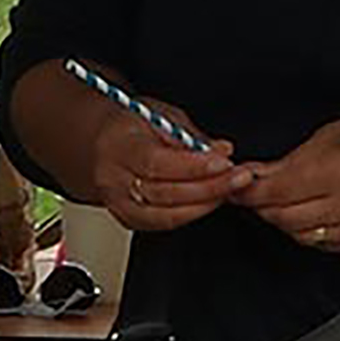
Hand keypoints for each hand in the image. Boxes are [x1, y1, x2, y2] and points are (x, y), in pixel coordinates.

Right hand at [76, 75, 236, 233]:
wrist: (100, 145)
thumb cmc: (130, 126)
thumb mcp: (159, 116)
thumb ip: (190, 136)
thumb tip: (222, 150)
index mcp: (118, 146)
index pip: (157, 162)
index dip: (193, 167)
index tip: (224, 164)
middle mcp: (114, 179)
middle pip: (165, 193)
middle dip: (208, 188)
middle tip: (239, 178)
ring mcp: (118, 204)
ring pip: (165, 215)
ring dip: (203, 205)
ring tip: (229, 190)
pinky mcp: (128, 219)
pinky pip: (163, 224)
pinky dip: (190, 214)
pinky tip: (209, 202)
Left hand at [233, 109, 339, 252]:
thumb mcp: (334, 133)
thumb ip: (292, 159)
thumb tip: (256, 174)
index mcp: (337, 172)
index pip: (276, 192)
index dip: (248, 190)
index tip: (235, 184)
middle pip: (282, 218)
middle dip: (262, 204)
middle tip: (253, 190)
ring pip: (298, 235)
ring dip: (283, 219)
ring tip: (284, 199)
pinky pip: (321, 243)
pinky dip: (307, 230)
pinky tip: (310, 211)